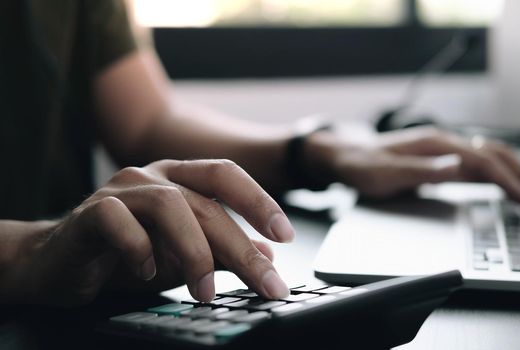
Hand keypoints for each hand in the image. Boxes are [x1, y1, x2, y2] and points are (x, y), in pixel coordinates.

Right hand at [16, 160, 292, 305]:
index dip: (259, 202)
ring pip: (170, 205)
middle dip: (241, 247)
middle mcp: (153, 177)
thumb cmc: (124, 258)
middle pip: (207, 202)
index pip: (226, 176)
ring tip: (204, 292)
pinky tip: (147, 274)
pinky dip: (139, 248)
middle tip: (265, 282)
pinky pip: (118, 220)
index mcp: (178, 179)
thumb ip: (222, 252)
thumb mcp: (182, 258)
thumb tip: (267, 255)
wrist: (57, 264)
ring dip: (194, 253)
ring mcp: (120, 190)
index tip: (285, 235)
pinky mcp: (89, 212)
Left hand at [306, 127, 519, 207]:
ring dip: (512, 171)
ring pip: (488, 156)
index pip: (483, 161)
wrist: (345, 157)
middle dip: (519, 175)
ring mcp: (442, 150)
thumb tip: (456, 165)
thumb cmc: (363, 166)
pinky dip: (495, 173)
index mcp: (435, 144)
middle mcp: (443, 143)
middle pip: (493, 154)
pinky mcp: (438, 159)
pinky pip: (474, 164)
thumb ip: (422, 170)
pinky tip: (504, 181)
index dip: (508, 180)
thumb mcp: (387, 173)